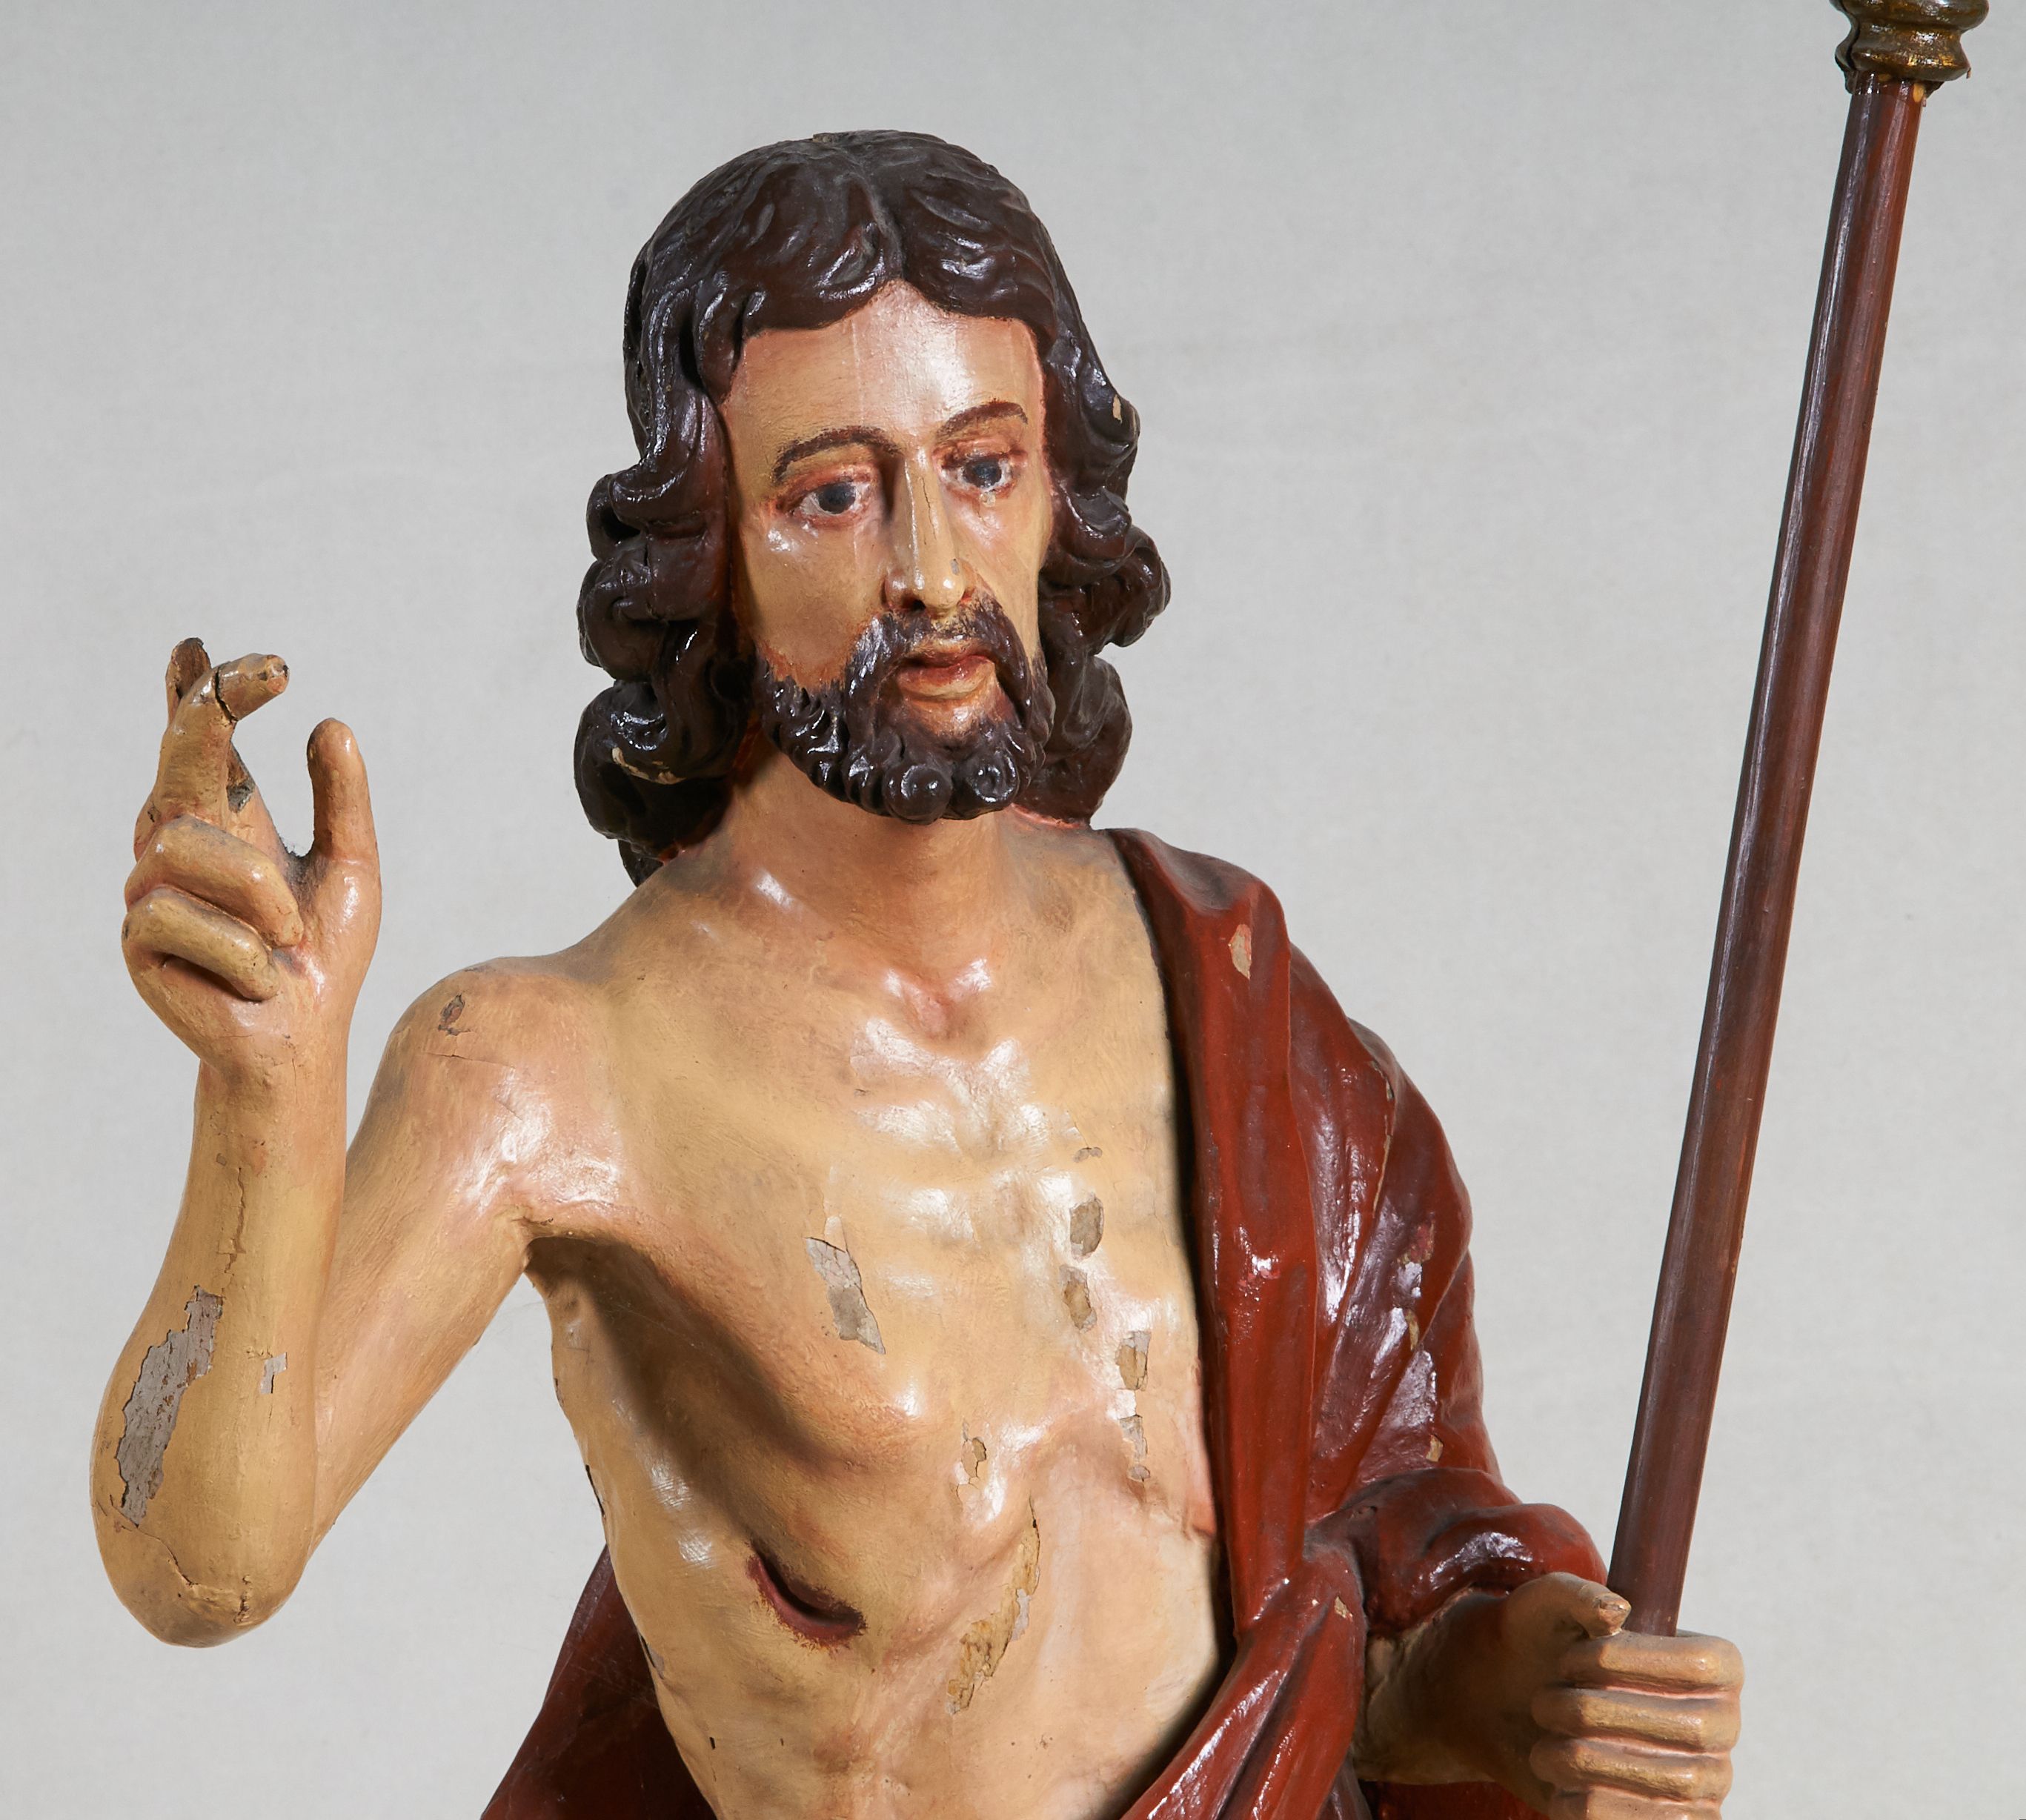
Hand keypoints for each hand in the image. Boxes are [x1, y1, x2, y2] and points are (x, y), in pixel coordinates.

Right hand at [122, 638, 379, 1080]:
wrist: (300, 1038)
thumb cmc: (322, 953)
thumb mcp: (352, 866)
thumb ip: (342, 799)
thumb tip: (331, 724)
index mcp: (230, 815)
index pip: (204, 739)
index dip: (196, 689)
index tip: (202, 650)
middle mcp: (181, 836)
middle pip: (178, 753)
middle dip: (206, 709)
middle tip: (248, 681)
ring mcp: (151, 885)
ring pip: (187, 847)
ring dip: (258, 895)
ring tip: (287, 939)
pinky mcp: (139, 938)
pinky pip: (181, 917)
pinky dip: (241, 952)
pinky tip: (256, 978)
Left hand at [1488, 1573, 1741, 1816]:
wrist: (1505, 1707)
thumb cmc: (1541, 1643)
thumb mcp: (1546, 1605)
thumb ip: (1578, 1594)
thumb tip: (1617, 1611)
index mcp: (1712, 1664)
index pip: (1704, 1665)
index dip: (1630, 1661)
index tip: (1571, 1658)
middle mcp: (1721, 1725)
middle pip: (1690, 1727)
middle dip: (1596, 1713)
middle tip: (1544, 1702)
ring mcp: (1704, 1781)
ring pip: (1669, 1780)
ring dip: (1586, 1761)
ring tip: (1544, 1748)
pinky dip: (1587, 1806)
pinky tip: (1560, 1787)